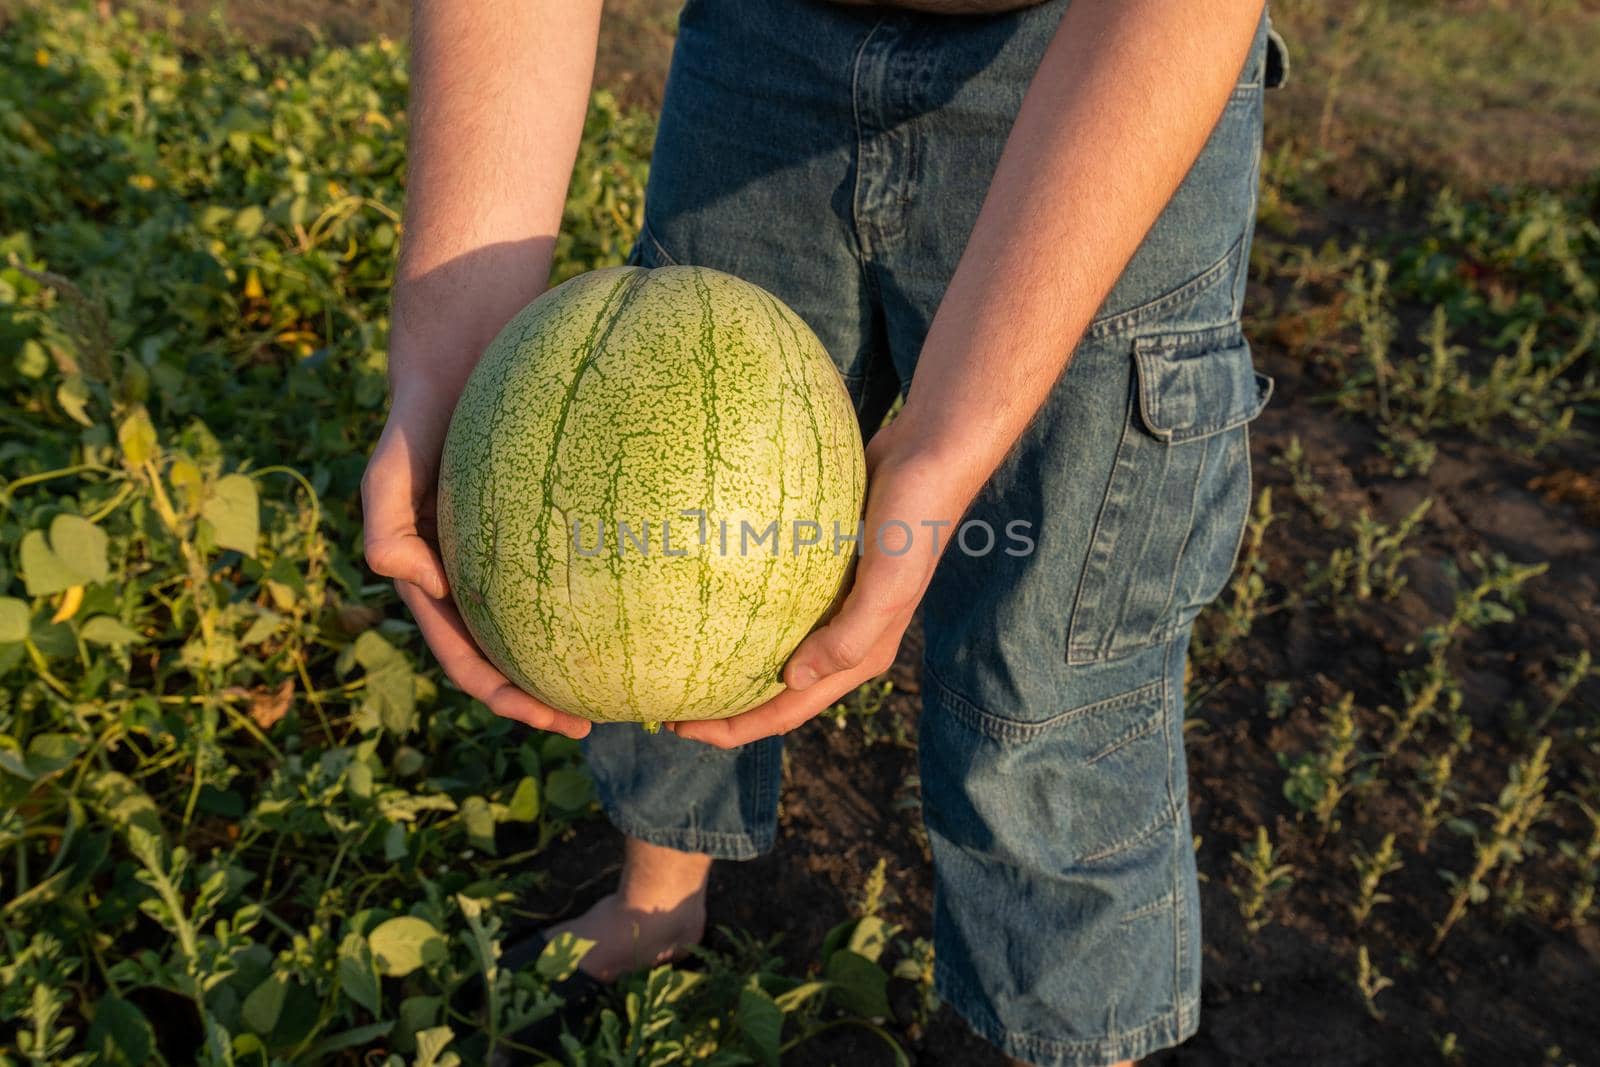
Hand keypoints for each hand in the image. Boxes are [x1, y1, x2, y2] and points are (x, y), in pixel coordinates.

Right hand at [361, 353, 592, 739]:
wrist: (458, 358)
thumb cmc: (422, 415)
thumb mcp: (392, 461)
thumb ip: (384, 516)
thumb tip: (405, 578)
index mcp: (436, 583)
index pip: (470, 659)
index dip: (506, 697)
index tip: (553, 720)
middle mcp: (472, 578)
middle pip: (510, 656)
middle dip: (544, 698)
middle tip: (595, 721)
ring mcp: (508, 553)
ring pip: (543, 622)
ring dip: (573, 659)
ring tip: (624, 684)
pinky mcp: (546, 521)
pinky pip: (572, 568)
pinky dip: (598, 596)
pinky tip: (643, 603)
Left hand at [668, 420, 979, 747]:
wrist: (928, 456)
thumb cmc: (913, 521)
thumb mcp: (889, 583)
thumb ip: (849, 637)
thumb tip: (792, 680)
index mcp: (860, 653)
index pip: (789, 709)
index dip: (736, 728)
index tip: (680, 729)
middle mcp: (844, 636)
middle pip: (773, 688)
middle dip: (723, 707)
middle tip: (665, 707)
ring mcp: (831, 602)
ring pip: (771, 647)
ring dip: (729, 663)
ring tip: (680, 662)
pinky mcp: (820, 568)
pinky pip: (773, 603)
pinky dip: (740, 612)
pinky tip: (706, 601)